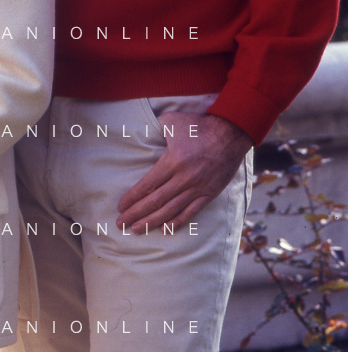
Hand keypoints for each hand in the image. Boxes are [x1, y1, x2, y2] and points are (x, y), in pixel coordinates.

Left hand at [116, 112, 252, 231]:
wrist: (232, 133)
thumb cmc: (199, 126)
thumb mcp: (172, 121)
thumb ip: (154, 128)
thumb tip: (139, 129)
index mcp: (173, 161)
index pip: (148, 185)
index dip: (133, 198)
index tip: (121, 207)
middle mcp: (184, 178)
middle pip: (155, 201)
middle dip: (136, 214)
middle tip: (121, 223)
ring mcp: (198, 187)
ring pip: (171, 209)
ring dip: (152, 221)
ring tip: (137, 230)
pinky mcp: (209, 193)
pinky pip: (191, 211)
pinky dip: (178, 222)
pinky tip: (165, 230)